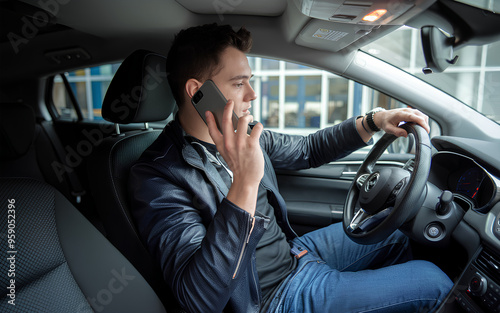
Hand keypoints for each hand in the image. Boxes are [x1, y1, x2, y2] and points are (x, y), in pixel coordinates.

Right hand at [205, 100, 263, 214]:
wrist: (246, 180)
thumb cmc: (239, 165)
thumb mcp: (227, 154)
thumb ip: (226, 142)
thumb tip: (231, 127)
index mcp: (222, 145)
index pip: (212, 130)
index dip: (209, 120)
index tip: (208, 111)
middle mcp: (229, 143)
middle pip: (226, 120)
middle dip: (227, 108)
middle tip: (230, 102)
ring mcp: (240, 144)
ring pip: (242, 120)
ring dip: (247, 117)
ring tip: (249, 119)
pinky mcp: (252, 145)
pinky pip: (256, 128)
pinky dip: (259, 126)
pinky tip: (259, 128)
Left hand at [374, 108, 429, 136]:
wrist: (382, 116)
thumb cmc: (385, 122)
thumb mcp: (388, 129)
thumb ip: (397, 132)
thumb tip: (406, 134)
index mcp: (401, 114)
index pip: (414, 117)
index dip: (422, 123)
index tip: (426, 130)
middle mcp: (406, 111)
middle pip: (421, 115)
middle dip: (425, 124)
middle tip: (425, 133)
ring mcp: (409, 110)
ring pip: (422, 114)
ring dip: (424, 122)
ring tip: (422, 130)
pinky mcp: (410, 111)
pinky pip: (419, 114)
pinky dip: (422, 120)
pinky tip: (419, 126)